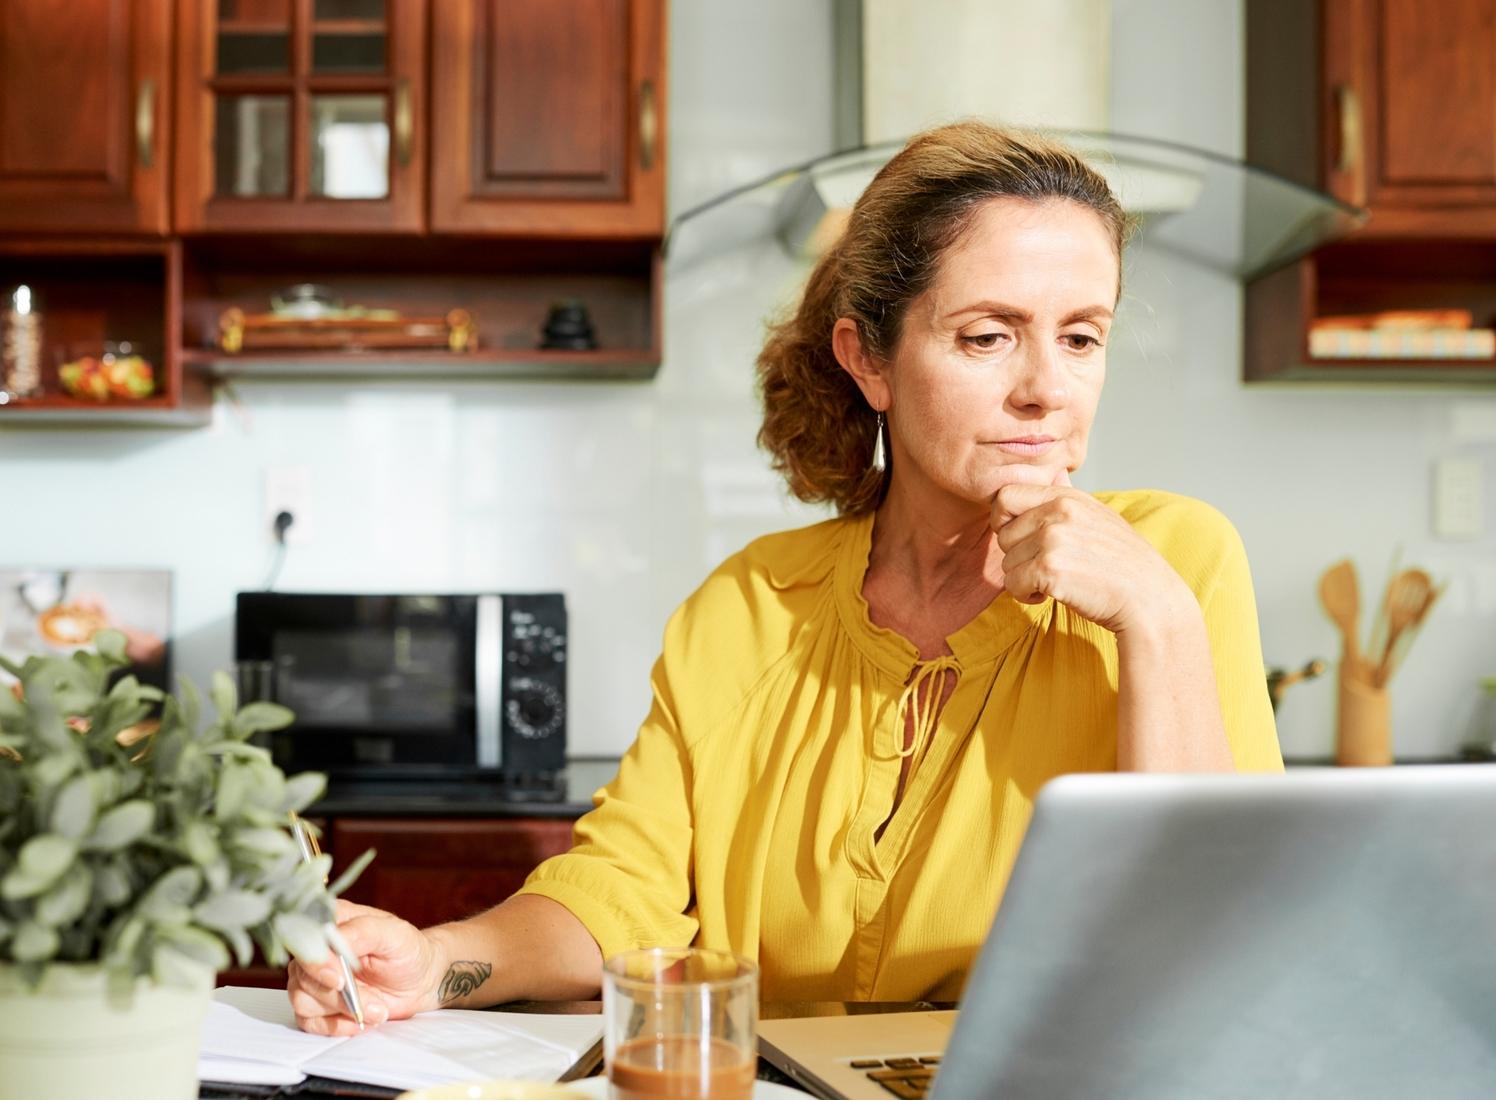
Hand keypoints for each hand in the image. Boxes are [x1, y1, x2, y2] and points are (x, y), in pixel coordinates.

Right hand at [287, 900, 438, 1035]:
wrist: (420, 980)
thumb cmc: (407, 952)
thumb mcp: (394, 934)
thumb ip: (362, 932)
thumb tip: (332, 941)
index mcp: (333, 922)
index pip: (305, 939)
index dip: (317, 963)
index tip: (340, 980)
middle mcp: (319, 949)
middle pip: (303, 976)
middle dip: (340, 996)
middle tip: (375, 1002)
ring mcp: (315, 978)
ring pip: (302, 1001)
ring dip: (342, 1011)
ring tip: (377, 1010)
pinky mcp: (317, 1004)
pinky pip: (309, 1021)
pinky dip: (336, 1025)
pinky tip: (362, 1019)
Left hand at [990, 473, 1192, 635]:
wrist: (1148, 598)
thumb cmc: (1121, 563)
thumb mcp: (1098, 516)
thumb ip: (1068, 496)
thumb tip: (1056, 471)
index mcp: (1067, 496)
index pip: (1005, 497)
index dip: (1004, 521)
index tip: (1022, 540)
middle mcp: (1058, 512)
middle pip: (1002, 535)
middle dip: (1018, 557)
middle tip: (1047, 567)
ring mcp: (1053, 539)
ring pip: (1006, 563)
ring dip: (1024, 579)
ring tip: (1057, 580)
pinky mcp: (1049, 569)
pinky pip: (1012, 584)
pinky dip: (1026, 596)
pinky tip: (1052, 594)